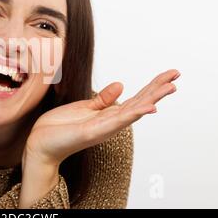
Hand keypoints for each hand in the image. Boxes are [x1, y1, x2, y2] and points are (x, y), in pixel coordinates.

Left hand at [23, 69, 180, 166]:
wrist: (40, 143)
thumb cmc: (60, 127)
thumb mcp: (84, 107)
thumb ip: (103, 99)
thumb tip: (121, 84)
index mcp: (109, 115)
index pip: (135, 99)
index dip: (152, 86)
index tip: (169, 74)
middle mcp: (110, 122)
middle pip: (140, 103)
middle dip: (158, 89)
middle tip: (177, 75)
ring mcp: (104, 128)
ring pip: (134, 111)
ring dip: (153, 98)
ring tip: (171, 87)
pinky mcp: (93, 131)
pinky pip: (117, 121)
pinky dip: (134, 113)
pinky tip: (149, 107)